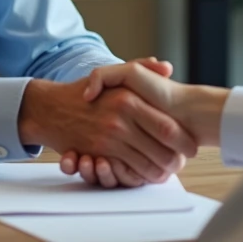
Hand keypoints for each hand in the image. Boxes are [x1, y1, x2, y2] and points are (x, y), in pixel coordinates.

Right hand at [60, 61, 228, 186]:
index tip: (191, 146)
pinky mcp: (97, 155)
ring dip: (160, 171)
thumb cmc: (86, 91)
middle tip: (183, 163)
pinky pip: (126, 172)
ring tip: (168, 170)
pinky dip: (139, 176)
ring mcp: (107, 140)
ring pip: (145, 165)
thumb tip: (166, 66)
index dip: (183, 140)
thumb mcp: (114, 73)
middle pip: (160, 150)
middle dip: (175, 161)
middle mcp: (119, 121)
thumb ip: (142, 67)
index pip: (166, 127)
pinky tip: (146, 174)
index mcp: (128, 100)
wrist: (51, 108)